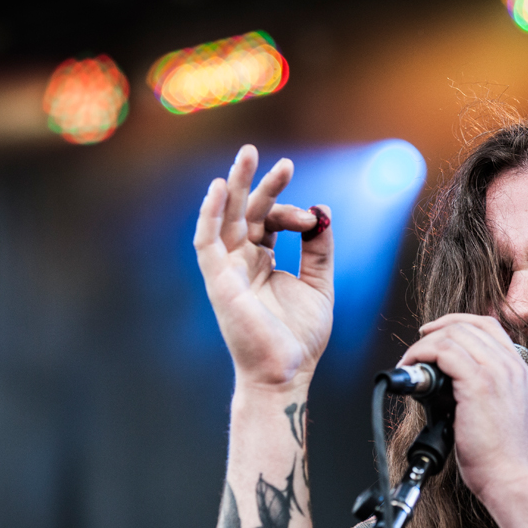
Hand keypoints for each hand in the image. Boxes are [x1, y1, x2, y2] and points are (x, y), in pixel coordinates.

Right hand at [194, 145, 332, 390]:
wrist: (286, 372)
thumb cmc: (300, 338)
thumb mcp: (319, 285)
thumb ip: (320, 249)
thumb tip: (321, 210)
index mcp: (264, 263)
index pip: (273, 222)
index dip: (293, 213)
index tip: (315, 220)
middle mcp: (242, 262)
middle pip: (247, 212)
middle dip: (263, 184)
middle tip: (285, 163)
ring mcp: (228, 269)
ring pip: (225, 217)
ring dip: (234, 185)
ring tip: (247, 154)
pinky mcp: (218, 280)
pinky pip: (206, 241)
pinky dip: (209, 213)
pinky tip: (218, 188)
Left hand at [399, 314, 527, 498]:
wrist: (512, 477)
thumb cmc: (502, 456)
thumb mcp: (501, 411)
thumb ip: (484, 390)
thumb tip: (448, 382)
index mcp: (519, 370)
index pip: (488, 326)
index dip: (457, 322)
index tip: (435, 332)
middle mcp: (512, 365)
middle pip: (468, 325)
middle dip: (436, 331)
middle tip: (416, 348)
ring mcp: (498, 372)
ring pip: (454, 334)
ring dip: (425, 344)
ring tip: (410, 362)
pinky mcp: (479, 384)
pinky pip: (444, 351)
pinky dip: (422, 354)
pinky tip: (413, 367)